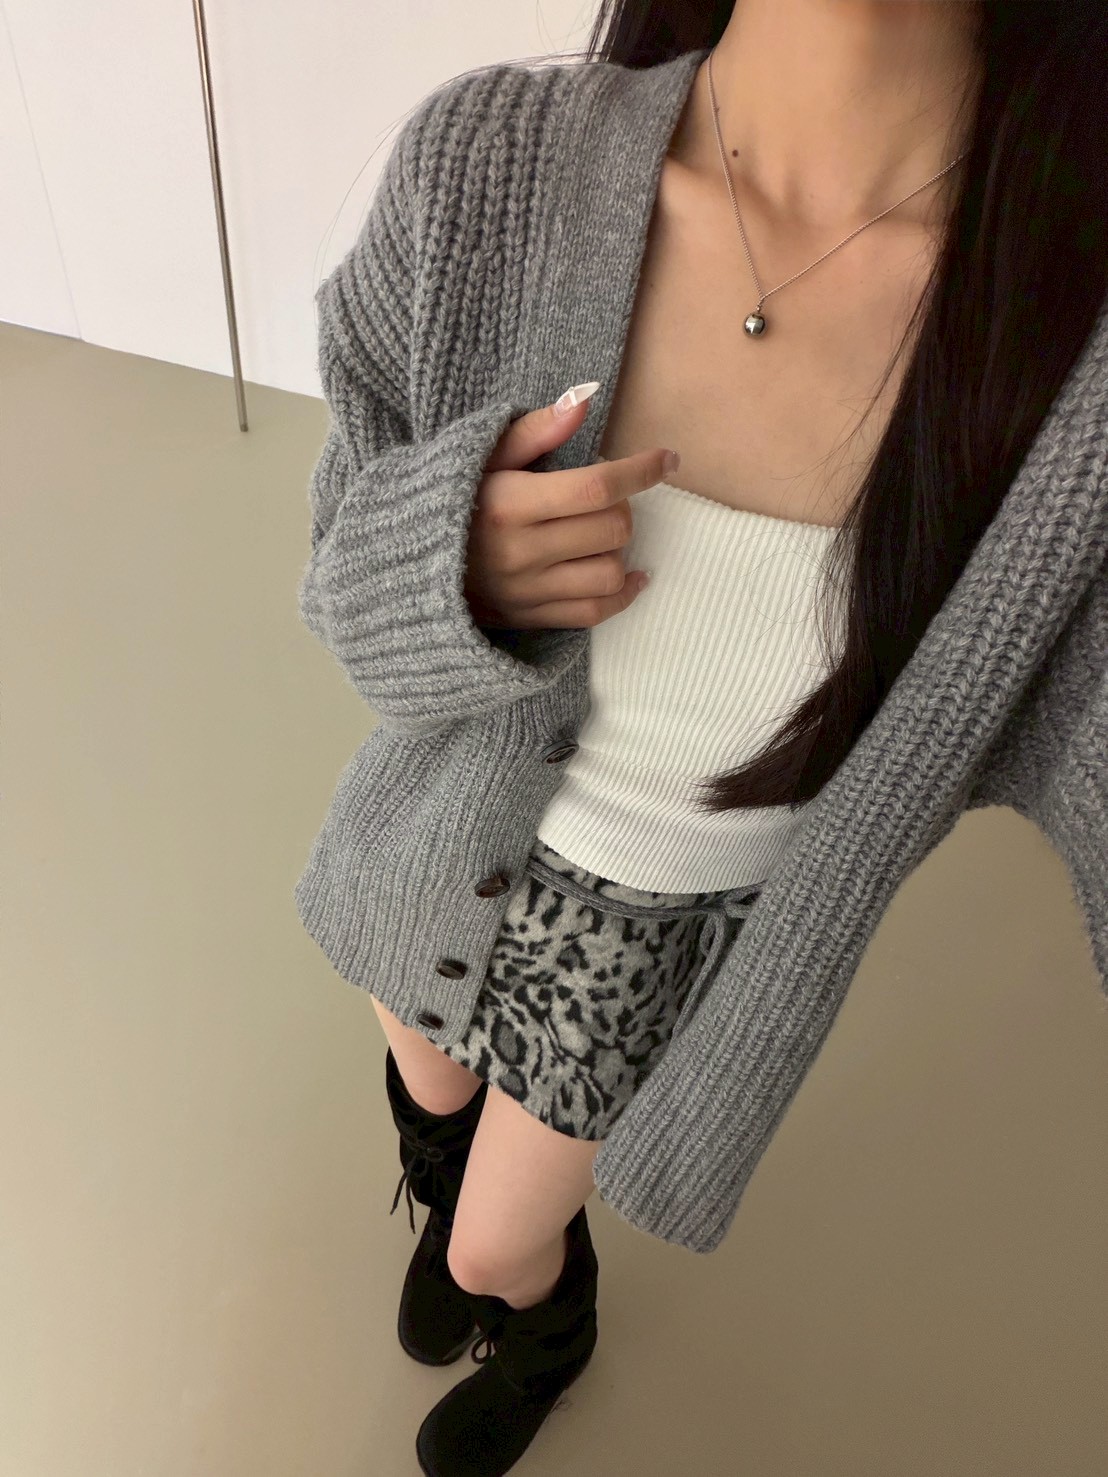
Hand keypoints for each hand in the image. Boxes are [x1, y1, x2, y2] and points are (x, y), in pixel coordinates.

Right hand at [463, 386, 674, 629]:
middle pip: (611, 529)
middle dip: (625, 507)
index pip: (596, 487)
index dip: (640, 471)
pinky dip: (622, 594)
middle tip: (611, 497)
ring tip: (605, 535)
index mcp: (509, 504)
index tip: (666, 459)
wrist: (405, 563)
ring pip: (610, 574)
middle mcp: (520, 552)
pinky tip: (630, 576)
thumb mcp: (481, 456)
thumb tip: (583, 401)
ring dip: (620, 550)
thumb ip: (534, 431)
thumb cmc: (452, 499)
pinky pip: (594, 614)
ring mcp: (527, 591)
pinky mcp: (529, 618)